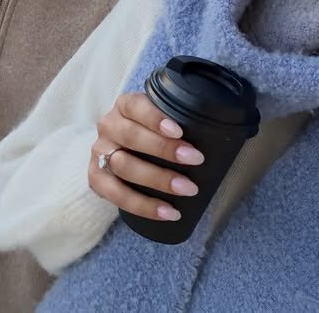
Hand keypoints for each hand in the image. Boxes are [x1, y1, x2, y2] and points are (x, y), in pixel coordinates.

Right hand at [88, 93, 204, 221]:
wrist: (123, 149)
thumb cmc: (153, 132)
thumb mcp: (162, 118)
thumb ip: (180, 118)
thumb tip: (222, 131)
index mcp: (124, 105)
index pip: (136, 106)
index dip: (155, 118)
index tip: (180, 131)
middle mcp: (108, 126)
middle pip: (131, 137)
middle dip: (164, 150)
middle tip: (195, 160)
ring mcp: (99, 153)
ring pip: (123, 166)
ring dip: (158, 180)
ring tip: (187, 190)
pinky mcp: (95, 179)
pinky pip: (116, 195)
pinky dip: (143, 205)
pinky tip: (167, 213)